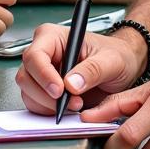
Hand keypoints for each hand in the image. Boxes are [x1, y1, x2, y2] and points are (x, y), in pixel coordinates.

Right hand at [16, 23, 144, 114]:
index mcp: (53, 37)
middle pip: (27, 76)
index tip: (60, 90)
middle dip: (47, 95)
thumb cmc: (116, 55)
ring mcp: (42, 73)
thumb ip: (92, 70)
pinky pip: (36, 104)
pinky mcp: (44, 90)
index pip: (35, 55)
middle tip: (72, 102)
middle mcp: (44, 53)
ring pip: (28, 92)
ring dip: (49, 105)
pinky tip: (69, 108)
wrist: (123, 68)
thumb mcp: (111, 60)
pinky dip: (49, 111)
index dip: (43, 75)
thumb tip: (71, 83)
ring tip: (76, 104)